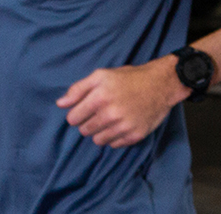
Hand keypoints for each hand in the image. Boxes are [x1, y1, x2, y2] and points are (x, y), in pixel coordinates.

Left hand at [56, 55, 191, 147]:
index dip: (76, 114)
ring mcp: (124, 126)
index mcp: (100, 97)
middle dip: (87, 123)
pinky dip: (115, 137)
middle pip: (84, 131)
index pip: (73, 118)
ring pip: (98, 140)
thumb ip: (78, 89)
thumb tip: (60, 104)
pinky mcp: (135, 135)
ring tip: (110, 119)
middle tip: (99, 113)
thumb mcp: (101, 75)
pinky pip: (114, 145)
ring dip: (100, 132)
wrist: (160, 85)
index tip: (84, 110)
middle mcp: (111, 114)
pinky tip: (121, 124)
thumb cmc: (128, 78)